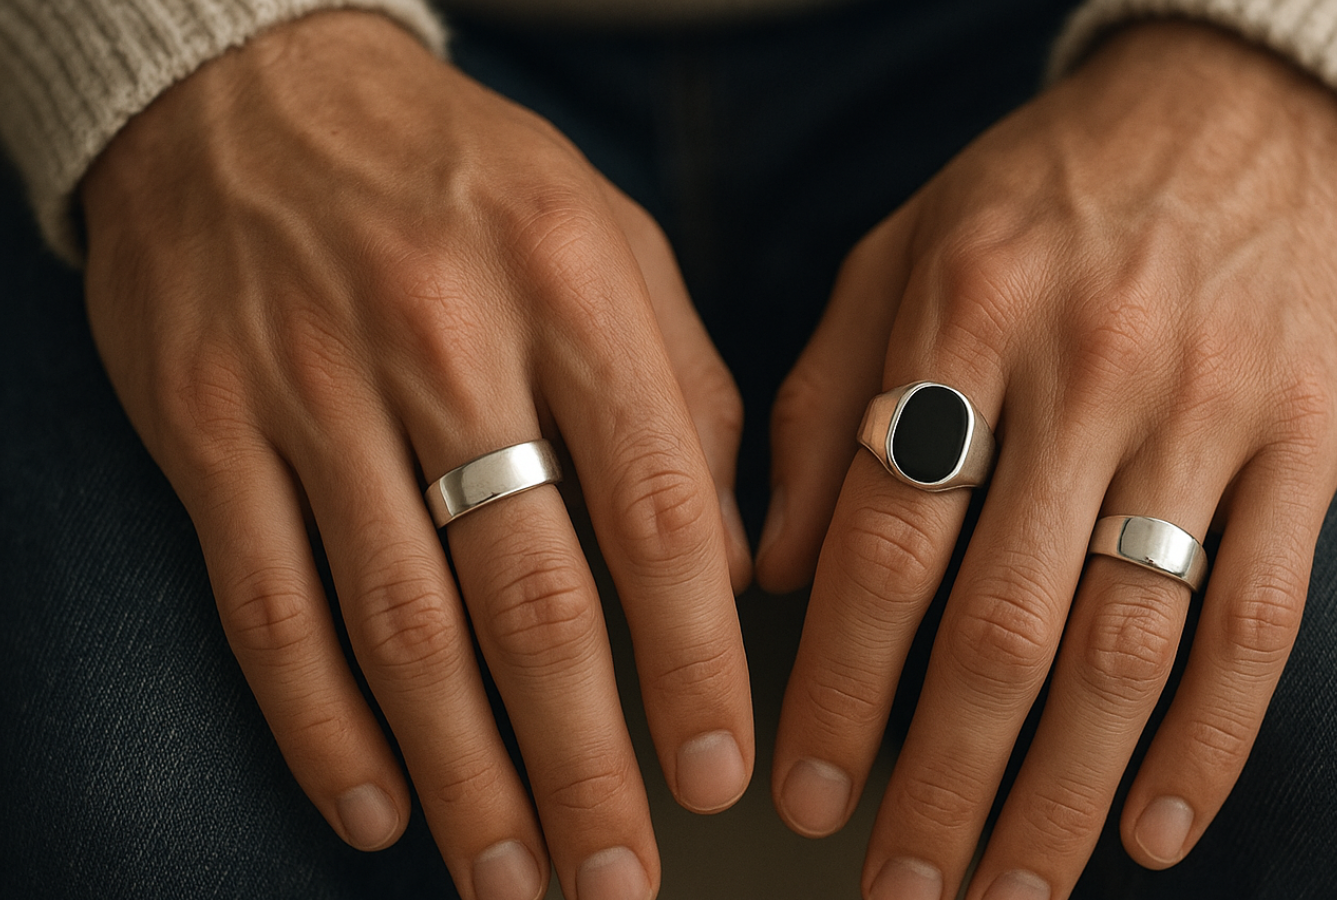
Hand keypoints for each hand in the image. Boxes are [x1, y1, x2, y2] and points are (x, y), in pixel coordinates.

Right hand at [81, 12, 752, 899]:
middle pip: (532, 598)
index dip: (693, 665)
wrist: (252, 92)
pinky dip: (320, 726)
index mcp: (574, 289)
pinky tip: (374, 810)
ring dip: (462, 778)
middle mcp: (447, 340)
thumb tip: (736, 573)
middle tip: (619, 881)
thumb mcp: (613, 242)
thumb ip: (690, 395)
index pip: (659, 514)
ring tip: (510, 878)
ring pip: (400, 627)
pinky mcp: (209, 426)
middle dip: (585, 763)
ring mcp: (315, 388)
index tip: (717, 775)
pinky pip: (268, 605)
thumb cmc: (468, 180)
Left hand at [759, 20, 1336, 897]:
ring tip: (1008, 894)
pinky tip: (1153, 832)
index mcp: (961, 321)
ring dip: (1060, 796)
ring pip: (1127, 646)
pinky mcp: (1309, 440)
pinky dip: (1209, 743)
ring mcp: (1207, 412)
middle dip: (940, 784)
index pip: (881, 541)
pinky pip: (1261, 619)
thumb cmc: (1046, 189)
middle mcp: (1084, 373)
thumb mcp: (901, 248)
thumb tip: (763, 569)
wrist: (1247, 103)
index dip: (836, 685)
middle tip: (896, 892)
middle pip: (999, 626)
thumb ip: (822, 398)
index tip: (801, 796)